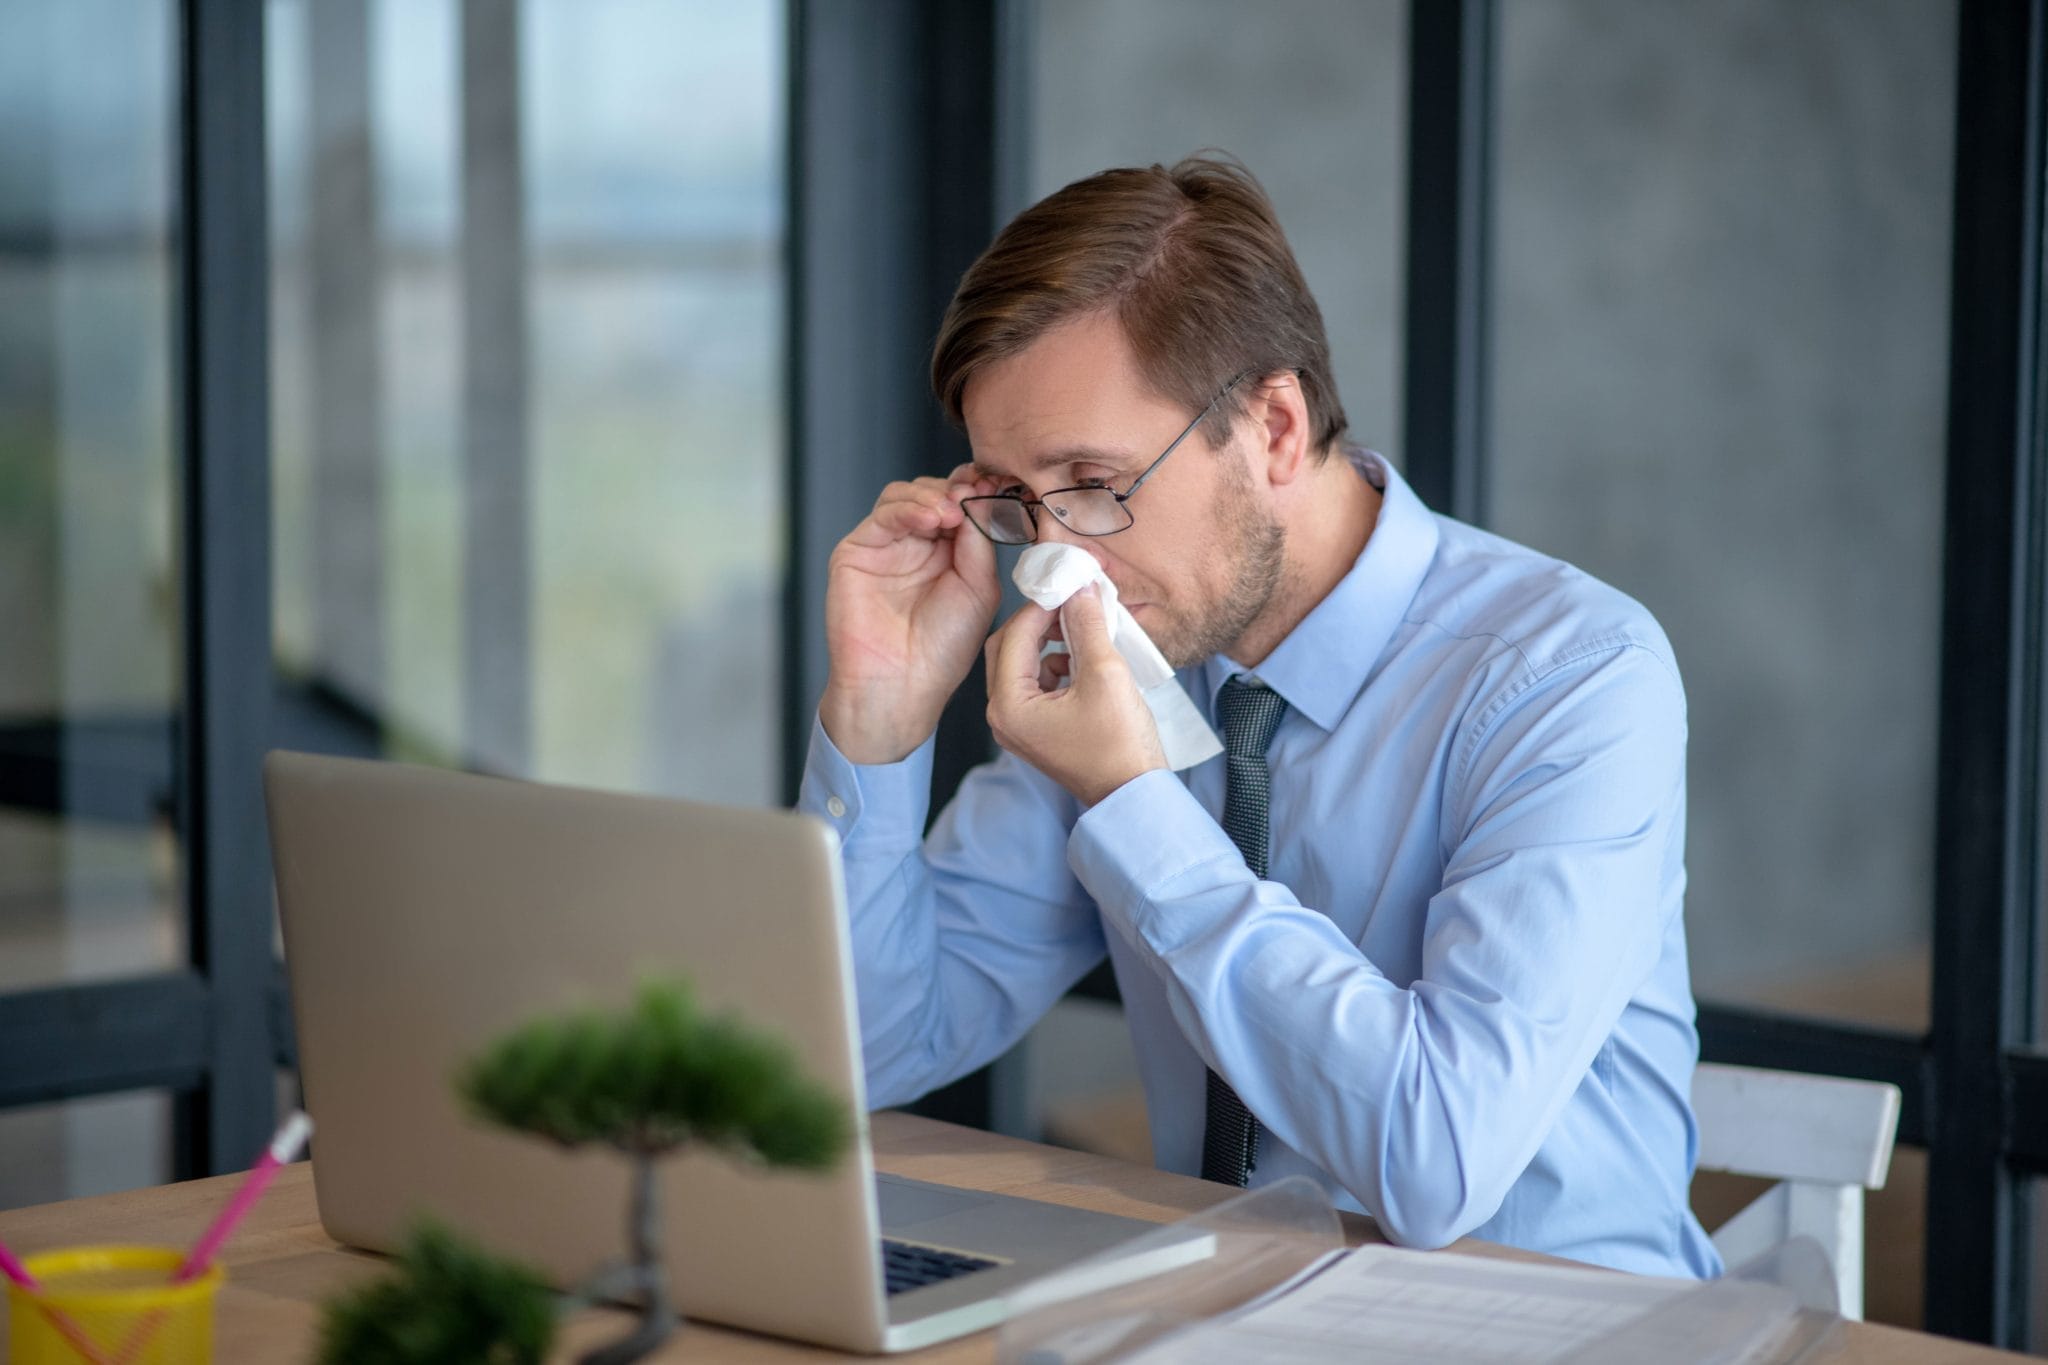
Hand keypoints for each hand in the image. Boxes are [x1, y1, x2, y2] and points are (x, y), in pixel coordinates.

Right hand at [820, 464, 1002, 762]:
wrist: (902, 685)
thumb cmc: (942, 650)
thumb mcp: (979, 588)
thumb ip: (979, 542)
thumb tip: (978, 498)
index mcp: (949, 552)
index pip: (962, 503)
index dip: (980, 490)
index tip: (1001, 485)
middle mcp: (916, 544)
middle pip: (935, 491)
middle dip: (959, 487)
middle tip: (980, 490)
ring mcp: (886, 546)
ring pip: (906, 494)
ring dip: (934, 495)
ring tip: (954, 512)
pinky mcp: (856, 551)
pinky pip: (882, 515)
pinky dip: (909, 508)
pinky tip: (934, 519)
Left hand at [985, 585, 1165, 804]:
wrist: (1133, 794)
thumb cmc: (1119, 744)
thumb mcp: (1105, 673)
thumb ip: (1087, 625)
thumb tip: (1080, 589)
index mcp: (1009, 706)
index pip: (1014, 636)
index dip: (1042, 605)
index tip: (1068, 585)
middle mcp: (1002, 716)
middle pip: (1007, 647)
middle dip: (1039, 622)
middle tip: (1071, 603)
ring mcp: (1017, 725)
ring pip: (1021, 663)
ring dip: (1049, 642)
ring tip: (1083, 630)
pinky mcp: (1035, 728)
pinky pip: (1035, 682)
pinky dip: (1056, 664)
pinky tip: (1084, 661)